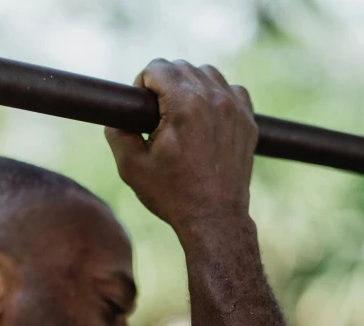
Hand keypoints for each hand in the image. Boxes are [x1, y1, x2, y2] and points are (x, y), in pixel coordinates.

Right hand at [105, 59, 257, 233]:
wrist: (213, 219)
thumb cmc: (172, 195)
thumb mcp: (131, 167)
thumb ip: (117, 133)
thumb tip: (115, 118)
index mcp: (184, 104)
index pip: (157, 67)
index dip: (142, 85)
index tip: (141, 109)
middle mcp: (213, 98)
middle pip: (182, 67)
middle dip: (165, 85)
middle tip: (157, 116)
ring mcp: (235, 108)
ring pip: (208, 74)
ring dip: (190, 87)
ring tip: (180, 116)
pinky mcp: (247, 121)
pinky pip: (231, 90)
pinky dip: (216, 97)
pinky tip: (205, 119)